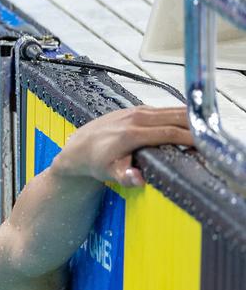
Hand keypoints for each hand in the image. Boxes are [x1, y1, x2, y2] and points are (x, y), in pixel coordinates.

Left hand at [51, 106, 193, 187]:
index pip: (168, 133)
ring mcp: (136, 111)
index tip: (204, 145)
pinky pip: (164, 110)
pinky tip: (188, 126)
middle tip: (210, 139)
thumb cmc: (95, 162)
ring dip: (190, 120)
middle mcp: (134, 118)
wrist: (78, 148)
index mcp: (130, 134)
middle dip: (195, 126)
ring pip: (172, 111)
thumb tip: (138, 180)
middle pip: (175, 117)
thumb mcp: (109, 173)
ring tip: (204, 133)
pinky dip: (179, 116)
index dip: (189, 138)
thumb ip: (125, 177)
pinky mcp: (137, 109)